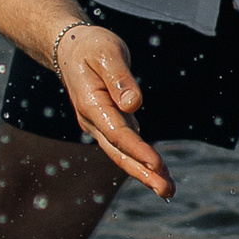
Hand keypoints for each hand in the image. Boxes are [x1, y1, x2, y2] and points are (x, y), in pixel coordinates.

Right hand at [56, 18, 173, 199]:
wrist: (70, 49)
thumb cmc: (91, 47)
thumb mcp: (107, 52)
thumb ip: (119, 77)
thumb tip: (133, 104)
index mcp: (91, 104)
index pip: (117, 133)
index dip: (137, 150)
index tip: (157, 165)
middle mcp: (93, 121)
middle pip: (119, 152)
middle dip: (143, 173)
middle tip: (167, 191)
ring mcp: (100, 125)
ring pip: (122, 154)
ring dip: (144, 173)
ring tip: (168, 190)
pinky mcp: (110, 124)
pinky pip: (126, 146)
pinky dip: (142, 161)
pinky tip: (159, 173)